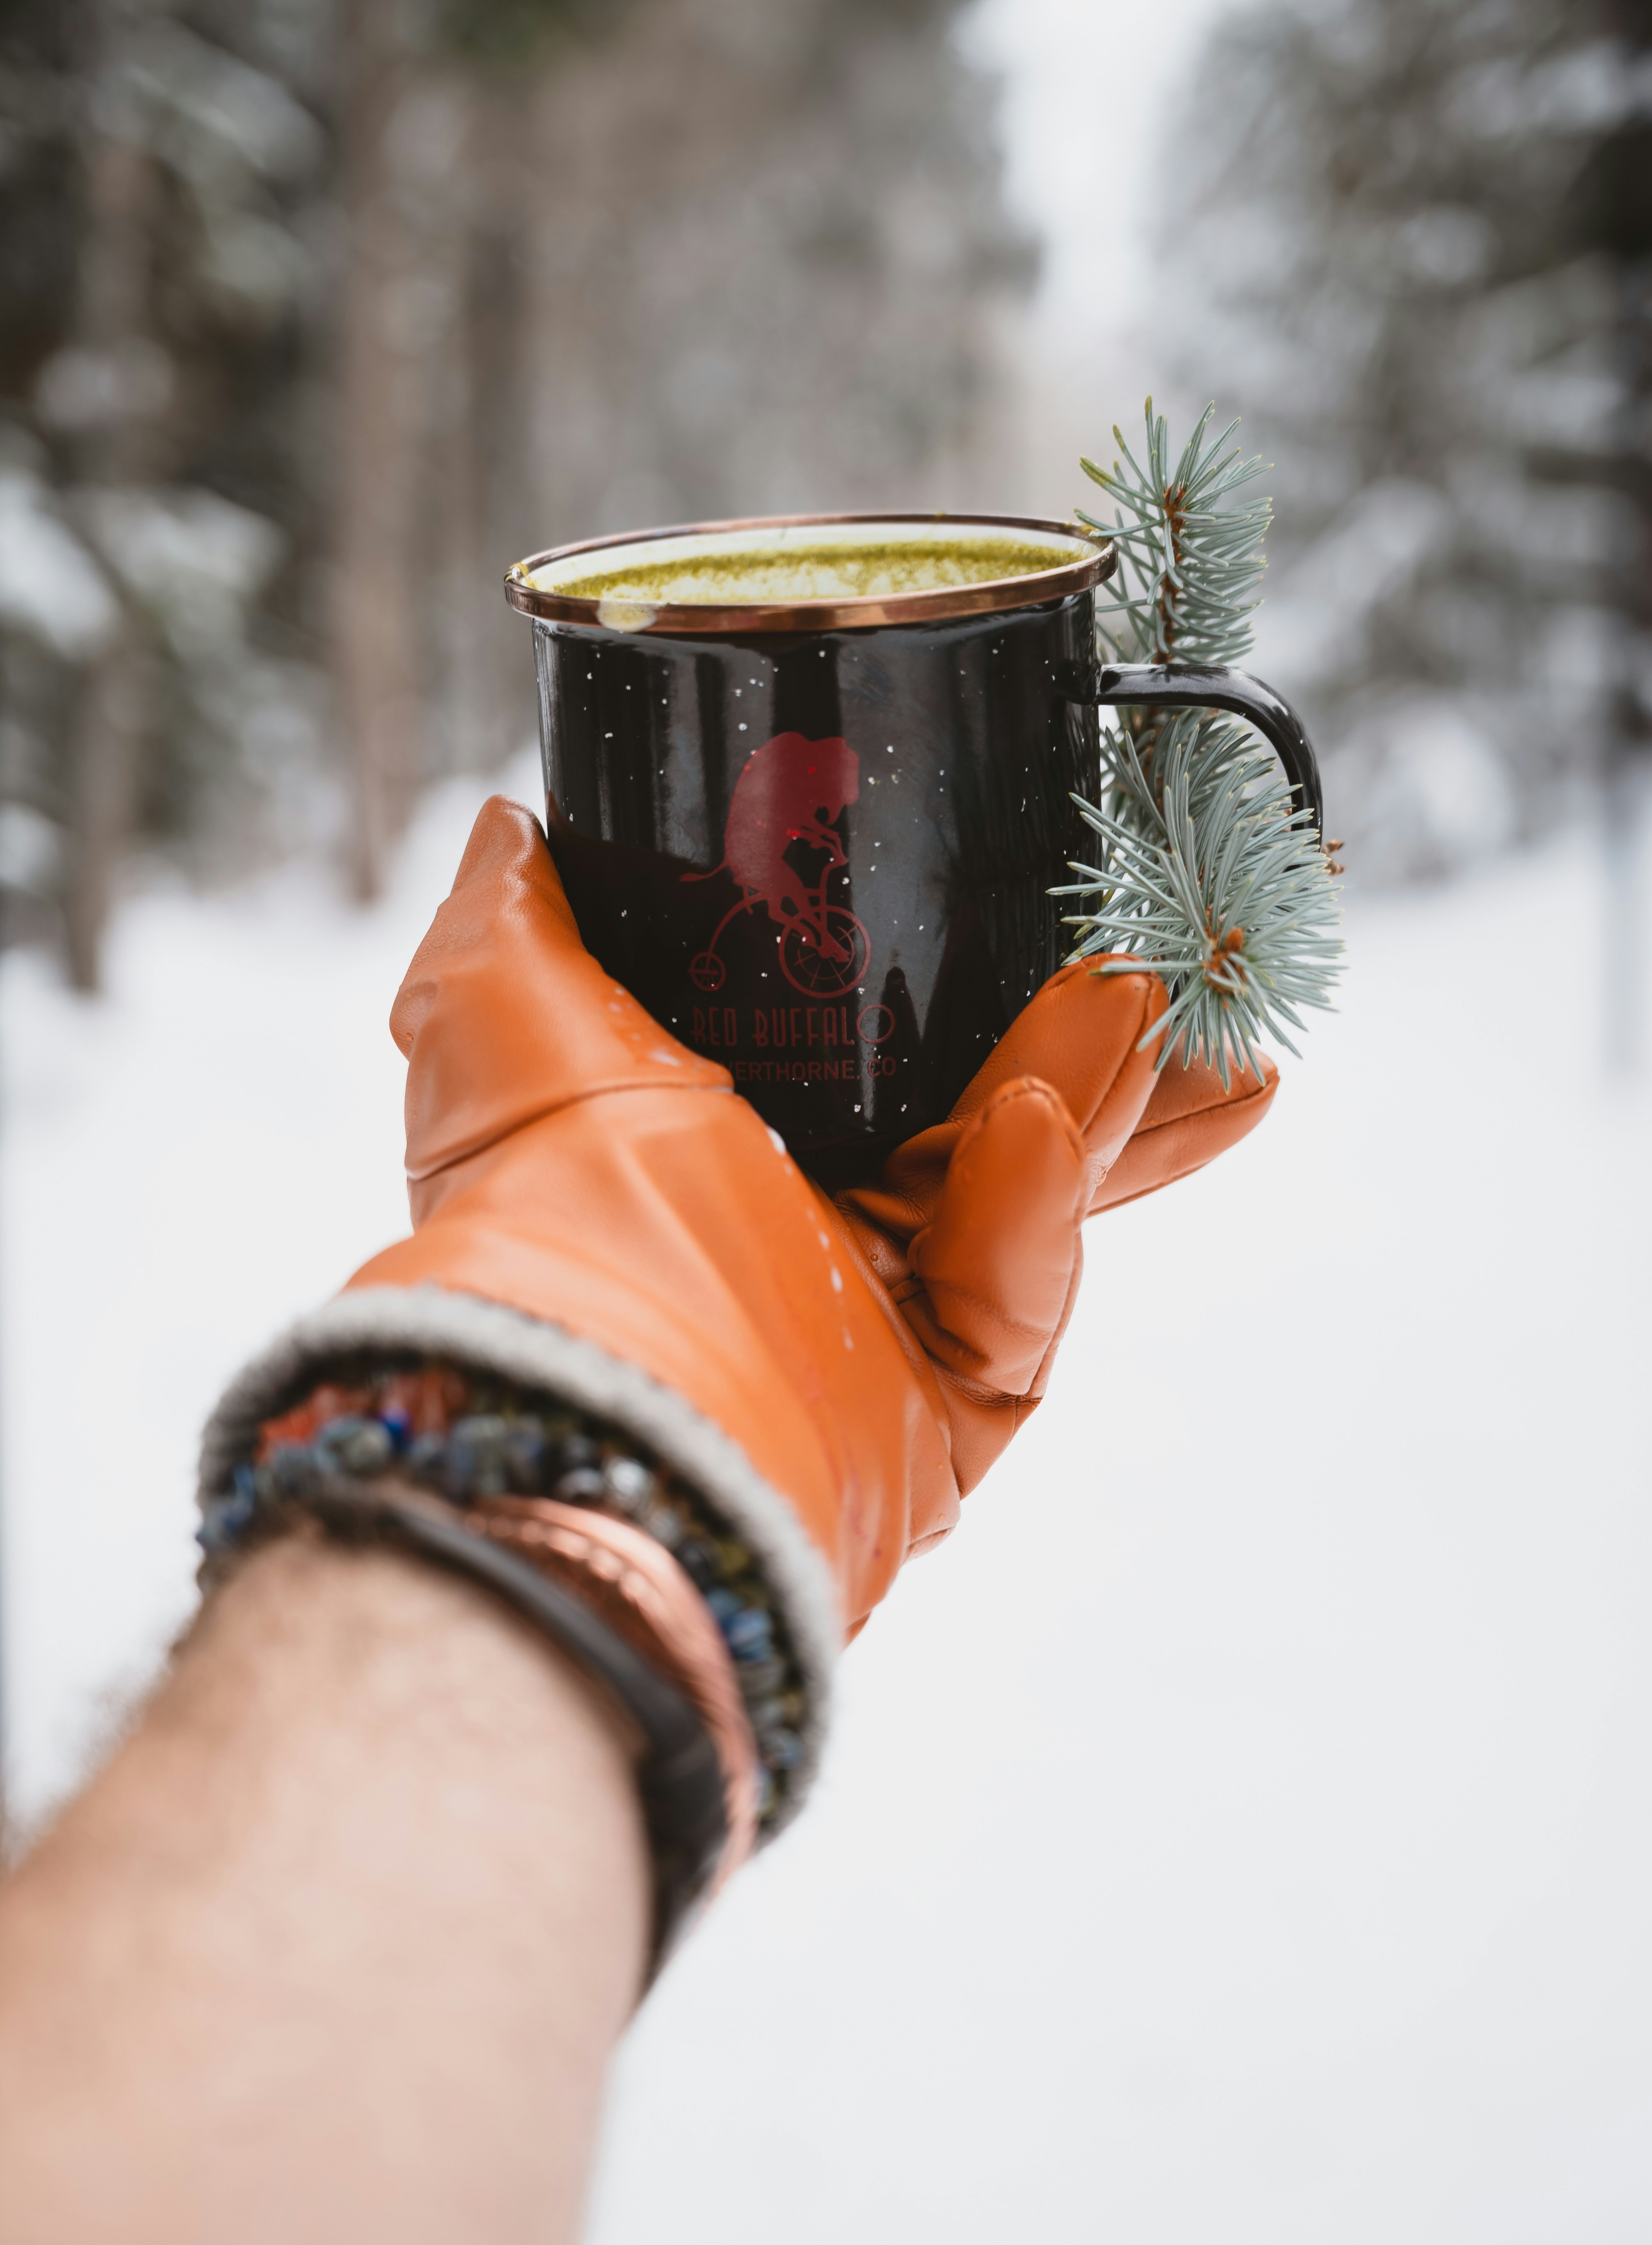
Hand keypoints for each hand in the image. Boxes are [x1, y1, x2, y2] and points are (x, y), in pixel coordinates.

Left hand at [337, 799, 1273, 1675]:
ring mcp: (889, 1329)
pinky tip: (1041, 1123)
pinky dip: (1036, 1210)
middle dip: (1108, 1038)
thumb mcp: (509, 1019)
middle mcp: (817, 1232)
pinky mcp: (946, 1417)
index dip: (978, 973)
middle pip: (1002, 1112)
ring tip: (1155, 1002)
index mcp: (731, 1137)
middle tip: (1188, 956)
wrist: (581, 1394)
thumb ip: (516, 917)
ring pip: (1041, 1196)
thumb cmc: (541, 1208)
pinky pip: (1020, 1300)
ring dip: (1105, 1093)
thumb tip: (509, 827)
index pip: (889, 1042)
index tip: (1060, 902)